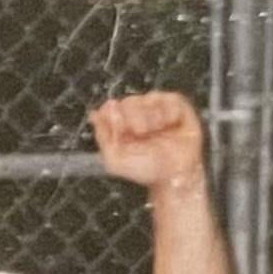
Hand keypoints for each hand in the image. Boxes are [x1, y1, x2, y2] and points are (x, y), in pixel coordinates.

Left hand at [88, 90, 205, 192]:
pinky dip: (170, 113)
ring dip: (153, 118)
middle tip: (141, 133)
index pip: (110, 108)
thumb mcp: (115, 160)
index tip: (122, 127)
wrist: (173, 175)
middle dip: (134, 118)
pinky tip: (170, 125)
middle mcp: (137, 115)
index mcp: (119, 125)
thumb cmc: (145, 169)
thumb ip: (102, 136)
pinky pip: (171, 99)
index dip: (115, 115)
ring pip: (150, 98)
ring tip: (157, 132)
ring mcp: (157, 110)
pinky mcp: (178, 108)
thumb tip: (94, 114)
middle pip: (129, 101)